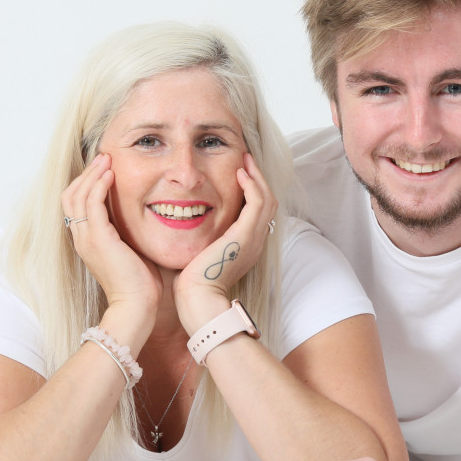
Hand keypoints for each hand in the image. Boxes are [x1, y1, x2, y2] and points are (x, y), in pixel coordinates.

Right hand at [61, 153, 161, 324]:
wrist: (136, 306)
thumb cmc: (139, 284)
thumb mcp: (131, 251)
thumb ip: (127, 233)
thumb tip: (143, 217)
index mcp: (87, 241)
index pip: (76, 204)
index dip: (87, 183)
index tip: (104, 168)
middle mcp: (81, 238)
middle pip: (70, 195)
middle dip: (86, 173)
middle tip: (104, 157)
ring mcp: (87, 238)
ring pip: (78, 195)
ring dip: (92, 174)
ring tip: (106, 159)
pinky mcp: (99, 239)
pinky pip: (92, 204)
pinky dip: (99, 186)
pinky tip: (111, 175)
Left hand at [173, 153, 276, 330]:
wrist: (197, 299)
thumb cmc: (193, 284)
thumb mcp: (202, 256)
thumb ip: (204, 241)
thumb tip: (191, 228)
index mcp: (247, 247)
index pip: (259, 213)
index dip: (253, 191)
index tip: (240, 174)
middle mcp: (256, 242)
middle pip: (269, 203)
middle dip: (258, 179)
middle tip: (246, 161)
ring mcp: (254, 239)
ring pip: (267, 199)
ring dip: (257, 176)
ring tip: (245, 161)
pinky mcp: (245, 235)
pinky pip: (258, 203)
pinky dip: (252, 185)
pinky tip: (239, 173)